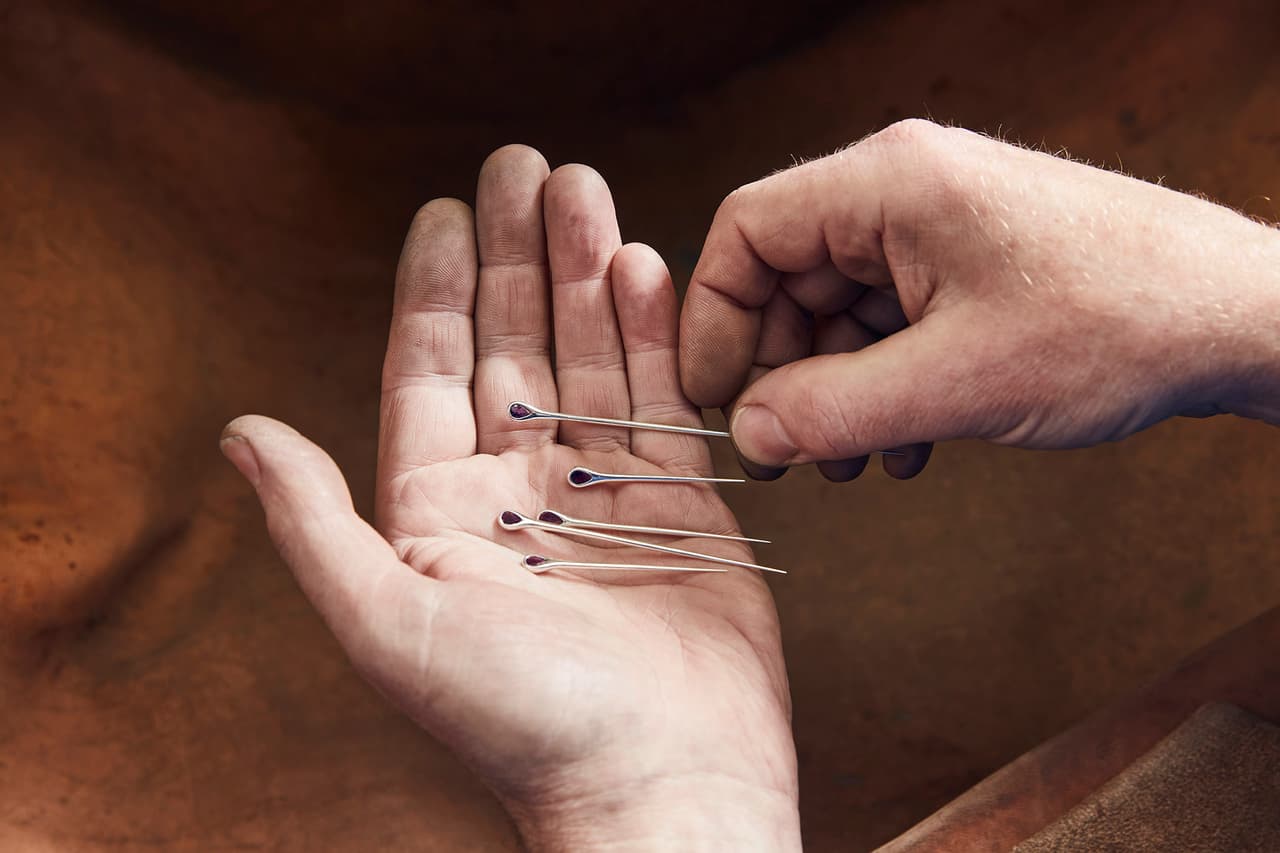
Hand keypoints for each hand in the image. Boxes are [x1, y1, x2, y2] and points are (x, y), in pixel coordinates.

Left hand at [220, 147, 798, 850]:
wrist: (657, 778)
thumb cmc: (520, 721)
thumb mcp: (388, 621)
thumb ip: (314, 522)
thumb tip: (241, 433)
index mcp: (439, 511)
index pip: (431, 372)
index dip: (436, 288)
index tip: (445, 209)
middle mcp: (517, 490)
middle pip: (513, 346)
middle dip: (517, 256)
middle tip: (527, 166)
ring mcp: (601, 489)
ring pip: (589, 356)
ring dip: (586, 273)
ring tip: (587, 190)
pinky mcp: (679, 500)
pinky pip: (661, 396)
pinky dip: (653, 332)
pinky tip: (644, 267)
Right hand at [680, 120, 1279, 477]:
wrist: (1239, 319)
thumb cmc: (1119, 321)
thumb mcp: (956, 381)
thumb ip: (833, 410)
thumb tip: (749, 435)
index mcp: (888, 184)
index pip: (749, 231)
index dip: (716, 318)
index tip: (715, 398)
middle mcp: (904, 194)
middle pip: (788, 277)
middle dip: (780, 371)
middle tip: (785, 452)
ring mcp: (938, 230)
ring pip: (838, 310)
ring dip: (833, 392)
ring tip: (852, 461)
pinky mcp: (967, 267)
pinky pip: (889, 324)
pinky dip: (881, 386)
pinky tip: (907, 445)